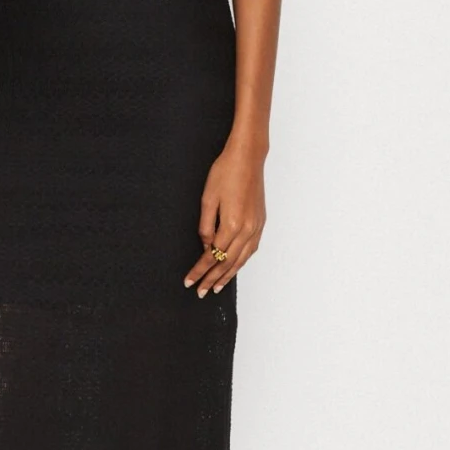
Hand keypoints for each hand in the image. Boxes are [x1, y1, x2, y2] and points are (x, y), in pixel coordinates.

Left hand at [184, 133, 265, 295]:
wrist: (248, 158)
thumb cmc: (225, 173)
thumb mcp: (208, 199)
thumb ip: (205, 226)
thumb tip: (206, 246)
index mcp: (231, 225)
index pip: (212, 256)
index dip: (199, 270)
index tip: (189, 281)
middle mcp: (246, 230)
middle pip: (227, 263)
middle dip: (212, 279)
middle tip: (200, 291)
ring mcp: (256, 227)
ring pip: (241, 260)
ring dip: (228, 275)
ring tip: (216, 287)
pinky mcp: (260, 222)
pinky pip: (251, 250)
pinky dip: (241, 262)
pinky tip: (234, 267)